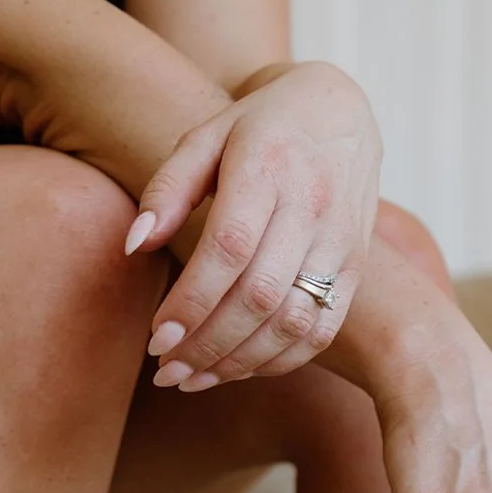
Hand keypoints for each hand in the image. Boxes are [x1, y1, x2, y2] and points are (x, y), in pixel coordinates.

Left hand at [124, 61, 381, 390]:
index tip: (157, 338)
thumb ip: (168, 188)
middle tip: (167, 370)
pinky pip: (321, 330)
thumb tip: (135, 246)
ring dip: (240, 361)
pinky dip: (278, 361)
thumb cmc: (258, 128)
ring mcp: (341, 240)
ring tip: (194, 379)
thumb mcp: (205, 136)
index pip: (230, 248)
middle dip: (209, 344)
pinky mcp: (356, 267)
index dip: (192, 301)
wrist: (339, 112)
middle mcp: (313, 205)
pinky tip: (237, 369)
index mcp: (269, 165)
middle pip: (260, 295)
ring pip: (293, 321)